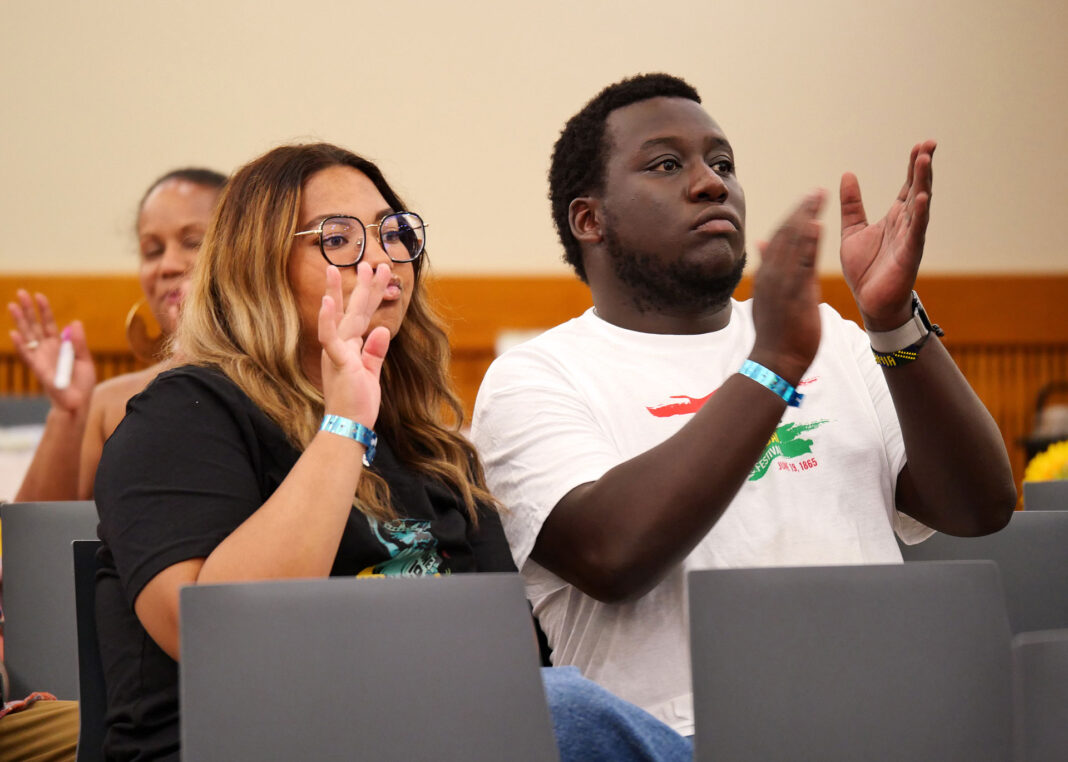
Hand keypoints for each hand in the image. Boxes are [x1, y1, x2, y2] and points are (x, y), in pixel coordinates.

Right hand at [7, 290, 95, 411]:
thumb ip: (79, 342)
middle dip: (28, 309)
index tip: (39, 295)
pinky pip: (27, 355)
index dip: (44, 310)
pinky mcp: (38, 369)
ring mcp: (40, 358)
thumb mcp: (85, 359)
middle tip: (20, 292)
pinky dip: (21, 345)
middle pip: (34, 326)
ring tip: (13, 306)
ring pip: (27, 336)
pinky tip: (14, 333)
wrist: (78, 402)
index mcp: (59, 345)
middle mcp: (46, 350)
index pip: (49, 324)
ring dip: (20, 321)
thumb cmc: (81, 383)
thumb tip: (75, 322)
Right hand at [318, 262, 391, 429]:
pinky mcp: (338, 361)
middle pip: (354, 310)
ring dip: (346, 292)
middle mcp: (341, 345)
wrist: (348, 427)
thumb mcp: (370, 373)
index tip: (375, 276)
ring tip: (347, 269)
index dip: (369, 296)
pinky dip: (329, 319)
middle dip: (362, 286)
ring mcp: (338, 352)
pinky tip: (330, 301)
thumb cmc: (357, 404)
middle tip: (369, 263)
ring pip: (346, 317)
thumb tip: (381, 329)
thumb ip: (374, 351)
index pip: (361, 316)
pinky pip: (331, 337)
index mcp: (349, 347)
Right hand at [749, 190, 824, 384]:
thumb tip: (763, 242)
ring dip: (806, 218)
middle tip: (817, 192)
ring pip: (792, 244)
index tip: (808, 201)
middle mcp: (771, 275)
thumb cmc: (776, 333)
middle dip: (801, 211)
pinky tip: (817, 225)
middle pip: (786, 235)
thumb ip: (769, 268)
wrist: (774, 361)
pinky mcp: (792, 295)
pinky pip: (801, 264)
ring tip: (819, 198)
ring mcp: (781, 284)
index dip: (794, 217)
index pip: (780, 238)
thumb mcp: (770, 297)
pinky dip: (808, 243)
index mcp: (767, 275)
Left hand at [840, 141, 935, 330]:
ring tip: (925, 160)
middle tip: (928, 144)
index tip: (920, 144)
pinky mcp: (909, 253)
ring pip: (919, 205)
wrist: (869, 301)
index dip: (913, 166)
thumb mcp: (852, 230)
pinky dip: (920, 213)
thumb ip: (852, 205)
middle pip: (917, 189)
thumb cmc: (864, 269)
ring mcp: (910, 237)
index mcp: (894, 217)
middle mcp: (906, 224)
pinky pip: (917, 231)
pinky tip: (923, 197)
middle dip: (923, 167)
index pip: (906, 186)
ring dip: (923, 183)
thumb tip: (847, 174)